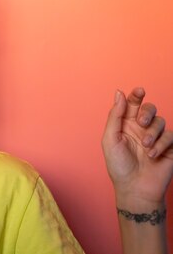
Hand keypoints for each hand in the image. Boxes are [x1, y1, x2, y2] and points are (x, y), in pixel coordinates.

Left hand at [102, 87, 172, 205]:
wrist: (135, 188)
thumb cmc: (119, 165)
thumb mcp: (111, 139)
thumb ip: (115, 115)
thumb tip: (119, 93)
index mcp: (125, 124)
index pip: (132, 104)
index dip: (136, 95)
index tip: (139, 91)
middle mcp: (141, 128)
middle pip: (149, 108)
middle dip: (147, 112)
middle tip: (142, 123)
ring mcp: (155, 137)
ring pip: (160, 121)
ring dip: (152, 133)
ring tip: (145, 147)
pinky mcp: (169, 147)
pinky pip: (170, 136)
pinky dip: (161, 144)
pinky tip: (152, 155)